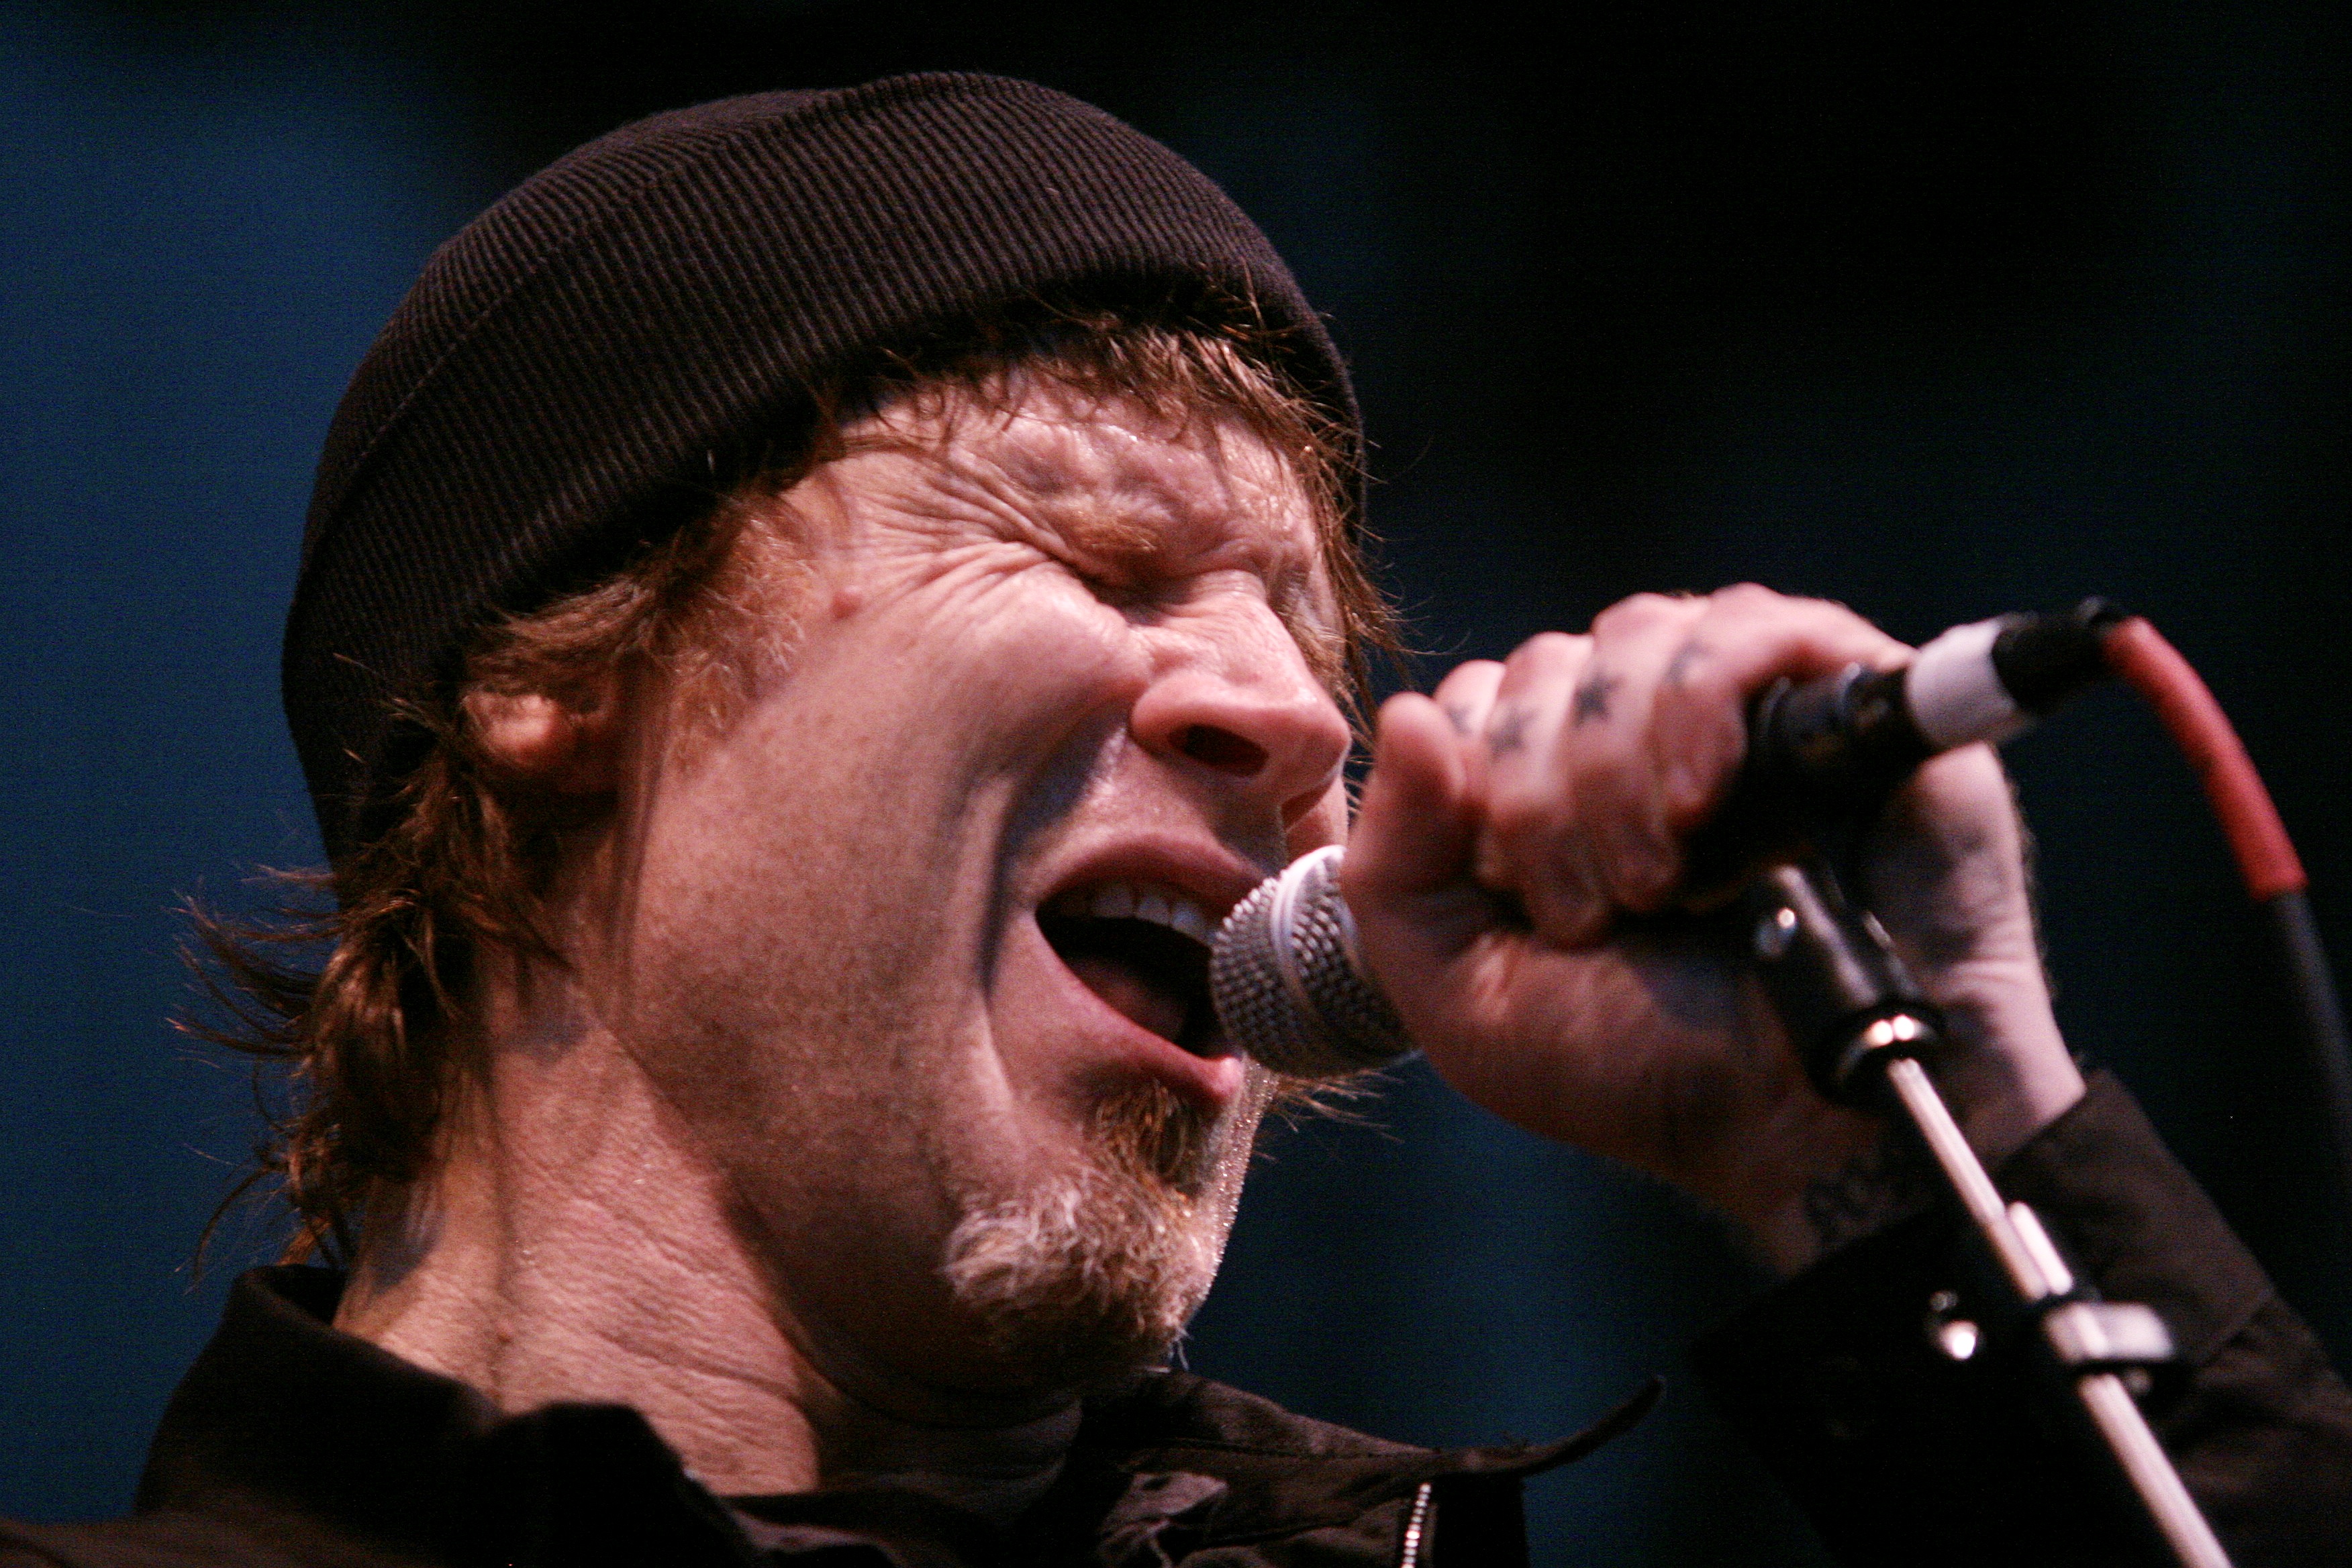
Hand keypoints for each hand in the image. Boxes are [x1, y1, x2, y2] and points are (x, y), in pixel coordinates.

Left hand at [1342, 586, 2085, 1269]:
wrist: (1805, 1123)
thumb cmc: (1641, 1068)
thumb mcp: (1461, 991)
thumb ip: (1393, 863)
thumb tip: (1406, 713)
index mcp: (1552, 784)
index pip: (1470, 702)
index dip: (1475, 794)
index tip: (1524, 904)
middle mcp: (1643, 730)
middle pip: (1542, 666)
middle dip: (1544, 801)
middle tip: (1599, 914)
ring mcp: (1745, 703)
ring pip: (1634, 636)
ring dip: (1617, 770)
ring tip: (1658, 884)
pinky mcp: (1843, 696)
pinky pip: (1744, 627)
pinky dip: (1700, 709)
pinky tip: (1706, 806)